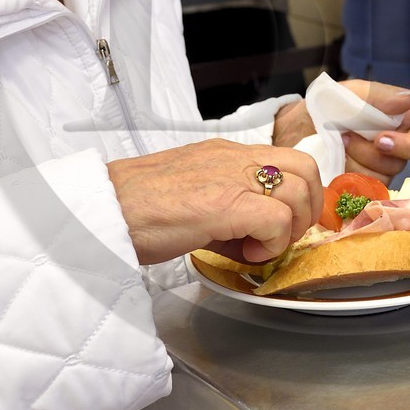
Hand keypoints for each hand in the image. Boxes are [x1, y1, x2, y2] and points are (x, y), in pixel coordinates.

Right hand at [108, 140, 322, 265]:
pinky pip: (276, 219)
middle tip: (279, 237)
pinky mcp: (224, 202)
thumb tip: (251, 241)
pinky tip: (243, 254)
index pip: (287, 160)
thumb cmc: (134, 209)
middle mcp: (233, 158)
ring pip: (299, 190)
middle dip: (304, 209)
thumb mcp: (191, 200)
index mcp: (226, 154)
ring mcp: (230, 176)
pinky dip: (270, 243)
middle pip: (306, 168)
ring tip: (257, 247)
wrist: (103, 208)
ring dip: (289, 227)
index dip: (297, 196)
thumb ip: (226, 212)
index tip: (280, 226)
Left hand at [272, 81, 409, 181]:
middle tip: (378, 139)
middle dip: (405, 145)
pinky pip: (376, 184)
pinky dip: (357, 172)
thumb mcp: (349, 93)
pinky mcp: (371, 184)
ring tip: (342, 139)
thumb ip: (379, 97)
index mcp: (405, 110)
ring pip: (396, 167)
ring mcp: (388, 162)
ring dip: (368, 155)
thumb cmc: (326, 107)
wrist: (295, 133)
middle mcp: (403, 137)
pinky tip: (340, 160)